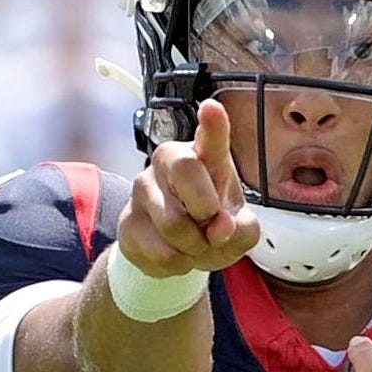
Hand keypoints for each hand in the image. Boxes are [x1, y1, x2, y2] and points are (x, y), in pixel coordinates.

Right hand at [118, 99, 259, 274]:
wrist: (176, 252)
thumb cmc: (211, 225)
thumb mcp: (239, 229)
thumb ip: (243, 228)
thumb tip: (222, 228)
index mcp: (206, 157)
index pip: (210, 136)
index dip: (212, 124)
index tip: (212, 108)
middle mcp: (170, 162)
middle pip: (185, 169)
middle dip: (206, 206)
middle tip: (212, 222)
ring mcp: (144, 188)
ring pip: (174, 223)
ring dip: (196, 247)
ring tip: (197, 244)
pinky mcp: (127, 221)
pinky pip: (161, 251)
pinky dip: (180, 263)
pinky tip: (179, 254)